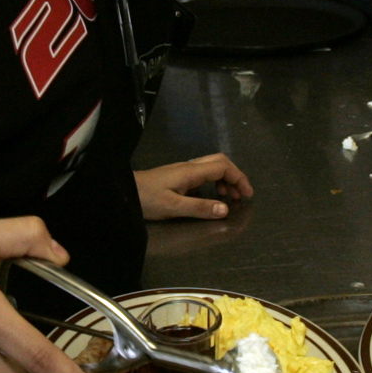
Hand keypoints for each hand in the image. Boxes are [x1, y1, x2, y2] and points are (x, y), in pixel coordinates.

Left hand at [135, 153, 253, 221]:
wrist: (124, 192)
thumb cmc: (146, 199)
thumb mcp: (173, 207)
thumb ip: (200, 208)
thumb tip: (225, 209)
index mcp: (191, 171)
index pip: (223, 167)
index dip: (239, 178)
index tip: (247, 195)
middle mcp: (189, 167)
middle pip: (219, 162)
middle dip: (234, 177)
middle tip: (241, 196)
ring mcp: (182, 171)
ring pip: (211, 168)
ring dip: (224, 180)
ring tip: (229, 199)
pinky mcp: (177, 178)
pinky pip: (202, 176)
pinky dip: (212, 184)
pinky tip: (209, 199)